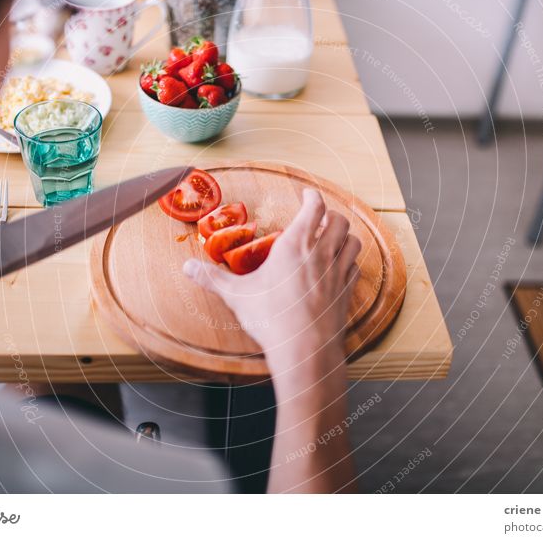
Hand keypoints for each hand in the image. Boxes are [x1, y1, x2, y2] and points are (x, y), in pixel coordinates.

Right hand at [183, 189, 360, 386]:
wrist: (304, 348)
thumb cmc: (271, 317)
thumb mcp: (236, 295)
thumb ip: (212, 278)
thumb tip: (187, 267)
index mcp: (296, 245)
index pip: (314, 207)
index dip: (312, 196)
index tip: (307, 194)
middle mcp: (322, 253)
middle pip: (339, 220)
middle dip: (330, 214)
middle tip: (320, 216)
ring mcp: (338, 273)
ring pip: (353, 241)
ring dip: (345, 235)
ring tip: (334, 237)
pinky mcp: (346, 292)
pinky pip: (355, 268)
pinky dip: (349, 262)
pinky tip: (340, 267)